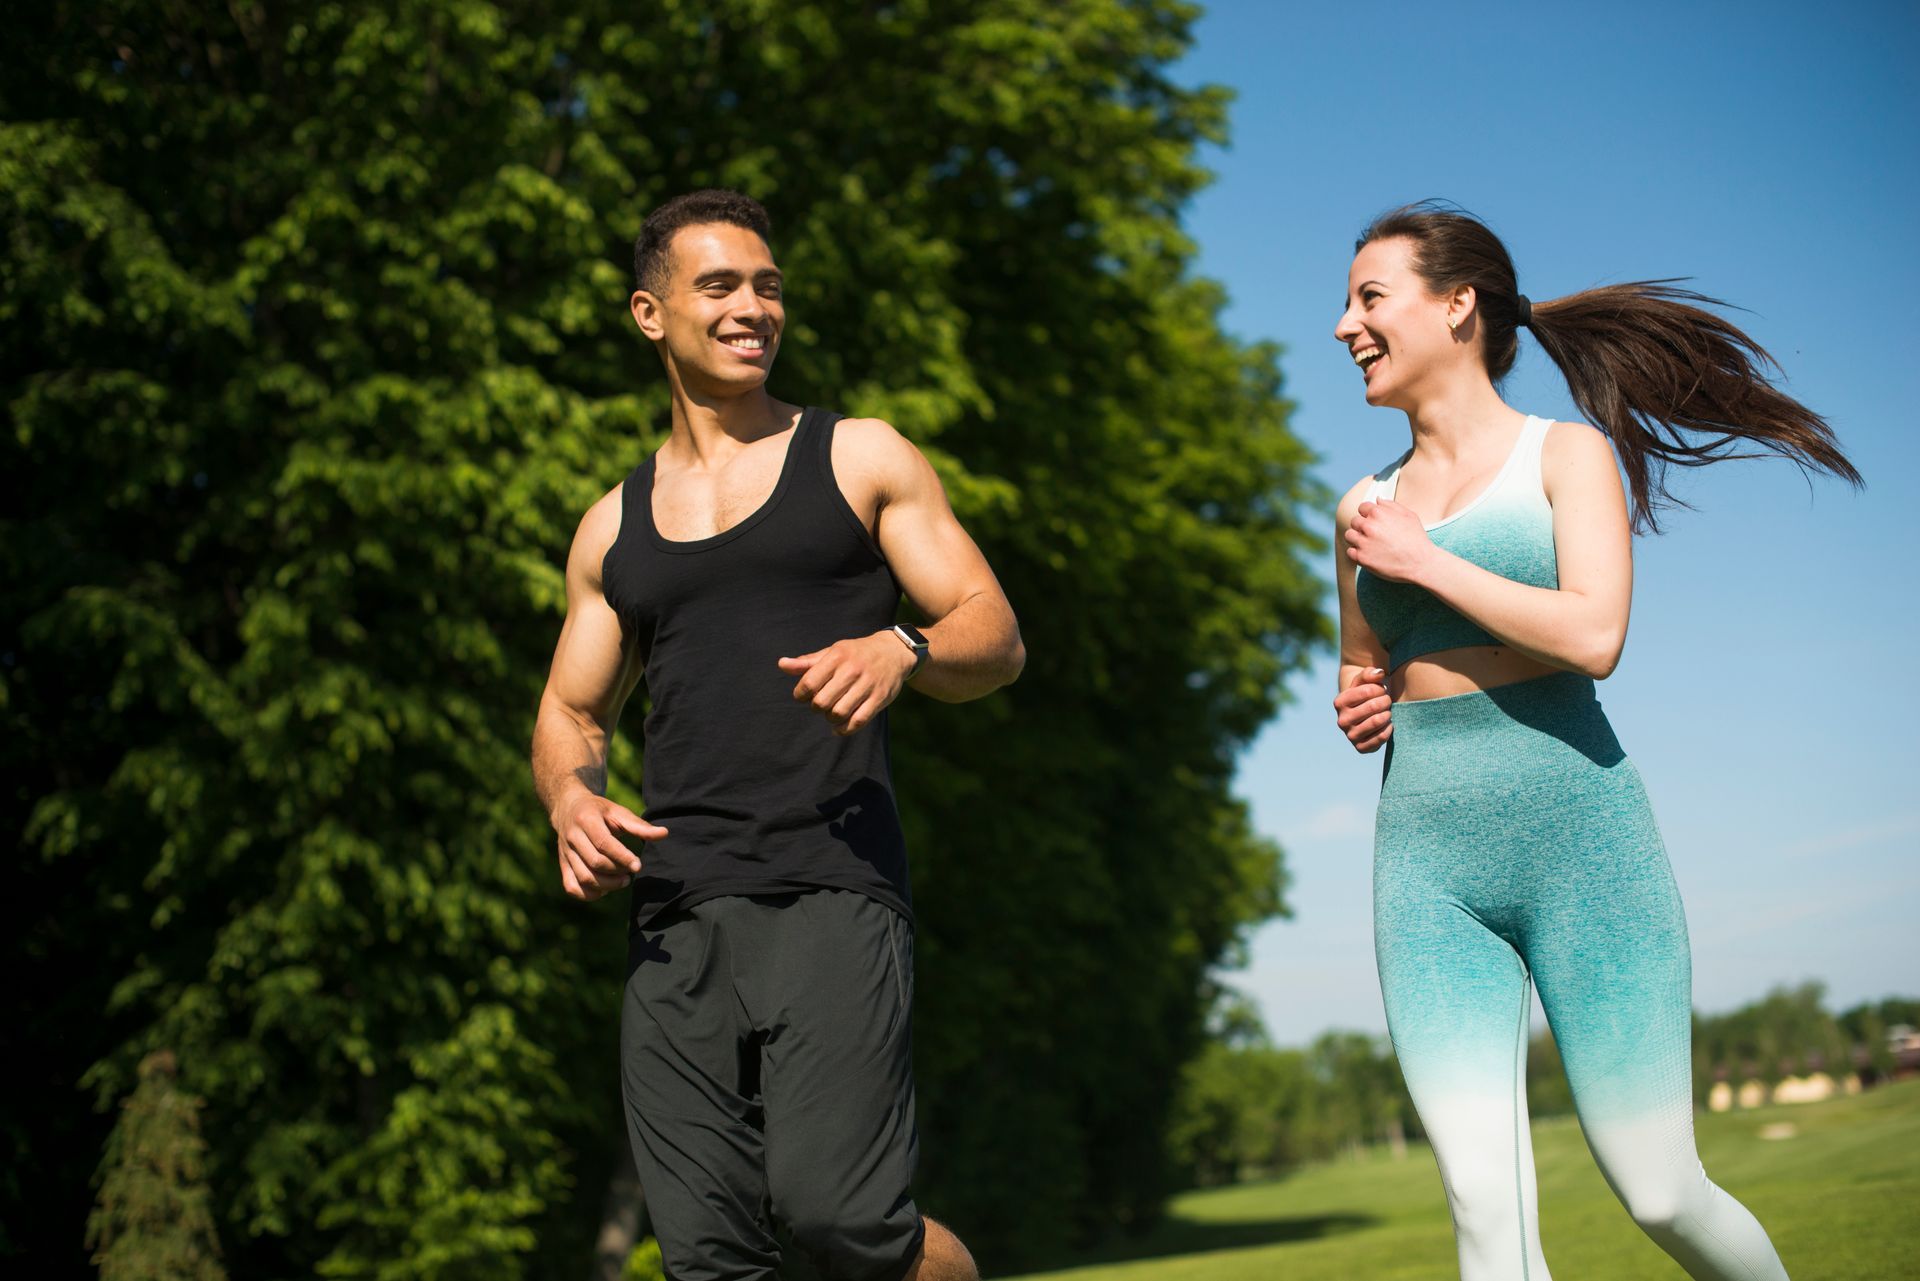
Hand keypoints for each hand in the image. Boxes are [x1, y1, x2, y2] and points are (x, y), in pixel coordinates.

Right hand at [552, 793, 666, 901]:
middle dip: (616, 871)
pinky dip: (589, 894)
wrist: (569, 809)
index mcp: (586, 819)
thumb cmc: (600, 811)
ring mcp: (565, 853)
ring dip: (606, 885)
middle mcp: (572, 837)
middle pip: (594, 862)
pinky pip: (572, 887)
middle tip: (630, 873)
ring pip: (583, 877)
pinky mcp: (563, 865)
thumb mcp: (618, 812)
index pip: (603, 843)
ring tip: (622, 881)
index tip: (638, 866)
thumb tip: (665, 834)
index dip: (622, 857)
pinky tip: (604, 889)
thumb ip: (640, 825)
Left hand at [778, 631, 917, 735]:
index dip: (800, 695)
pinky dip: (844, 730)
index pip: (809, 683)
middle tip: (820, 704)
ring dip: (830, 719)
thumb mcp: (833, 652)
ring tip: (831, 713)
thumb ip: (807, 662)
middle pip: (822, 702)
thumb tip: (781, 664)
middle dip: (816, 708)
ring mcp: (868, 685)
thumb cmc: (856, 654)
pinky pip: (858, 721)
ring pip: (839, 713)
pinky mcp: (880, 698)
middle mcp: (852, 670)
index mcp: (837, 656)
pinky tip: (839, 728)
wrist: (894, 652)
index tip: (803, 696)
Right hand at [1334, 667, 1392, 753]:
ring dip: (1388, 714)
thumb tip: (1379, 674)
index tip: (1382, 690)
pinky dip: (1389, 728)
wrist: (1363, 716)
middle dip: (1386, 701)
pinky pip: (1381, 737)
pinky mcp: (1361, 748)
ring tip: (1387, 711)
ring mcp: (1350, 735)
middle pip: (1374, 706)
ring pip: (1377, 721)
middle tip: (1387, 701)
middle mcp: (1341, 720)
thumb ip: (1370, 673)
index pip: (1367, 691)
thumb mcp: (1364, 681)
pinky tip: (1388, 723)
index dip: (1380, 688)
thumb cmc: (1366, 695)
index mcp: (1339, 702)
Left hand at [1344, 499, 1434, 583]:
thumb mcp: (1409, 516)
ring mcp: (1363, 542)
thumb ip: (1391, 505)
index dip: (1368, 514)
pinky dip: (1357, 553)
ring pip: (1349, 535)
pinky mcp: (1361, 558)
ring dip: (1357, 539)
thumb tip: (1377, 499)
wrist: (1420, 563)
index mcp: (1378, 513)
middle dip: (1362, 526)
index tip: (1375, 522)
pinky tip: (1369, 554)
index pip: (1362, 507)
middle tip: (1374, 535)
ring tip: (1369, 544)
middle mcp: (1368, 526)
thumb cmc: (1417, 538)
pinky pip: (1350, 552)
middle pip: (1354, 521)